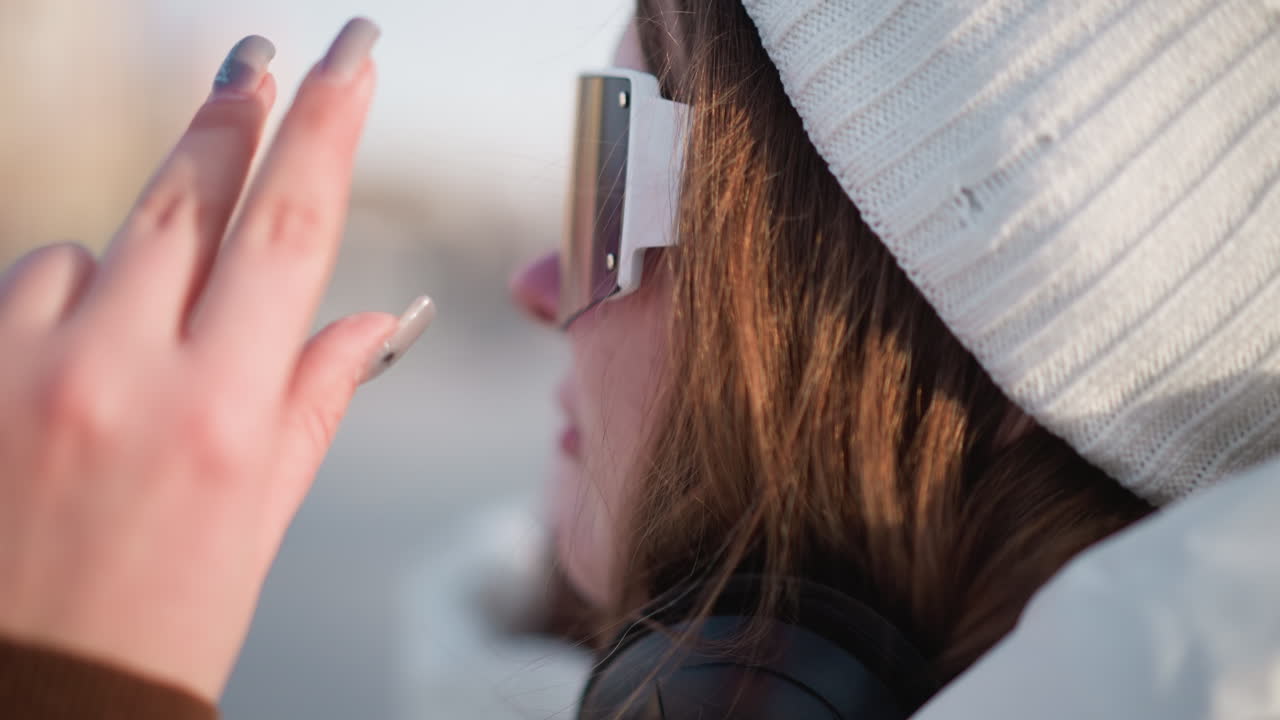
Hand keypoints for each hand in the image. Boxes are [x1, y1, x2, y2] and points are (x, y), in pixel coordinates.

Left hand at [0, 18, 430, 699]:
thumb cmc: (160, 624)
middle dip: (233, 113)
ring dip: (139, 250)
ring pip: (99, 242)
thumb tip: (377, 320)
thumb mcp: (263, 519)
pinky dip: (64, 294)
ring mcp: (31, 370)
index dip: (328, 123)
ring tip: (148, 332)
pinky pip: (29, 282)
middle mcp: (126, 374)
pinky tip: (76, 357)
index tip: (352, 58)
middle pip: (191, 193)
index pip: (291, 228)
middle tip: (260, 57)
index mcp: (224, 415)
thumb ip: (315, 400)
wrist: (28, 698)